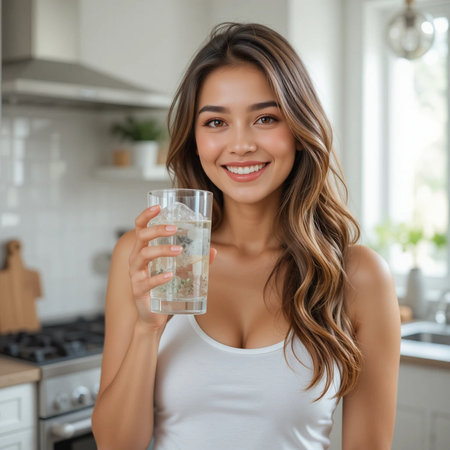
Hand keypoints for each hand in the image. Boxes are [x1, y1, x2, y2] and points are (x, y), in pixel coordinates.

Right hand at [129, 206, 216, 330]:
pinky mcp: (138, 291)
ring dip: (161, 250)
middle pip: (141, 237)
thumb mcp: (180, 272)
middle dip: (157, 230)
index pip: (140, 227)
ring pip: (143, 255)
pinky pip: (146, 282)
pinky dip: (159, 277)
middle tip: (174, 228)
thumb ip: (194, 261)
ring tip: (179, 250)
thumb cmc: (164, 290)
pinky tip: (171, 275)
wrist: (154, 317)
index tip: (158, 207)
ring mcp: (135, 275)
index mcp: (143, 250)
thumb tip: (213, 250)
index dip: (146, 215)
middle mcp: (136, 259)